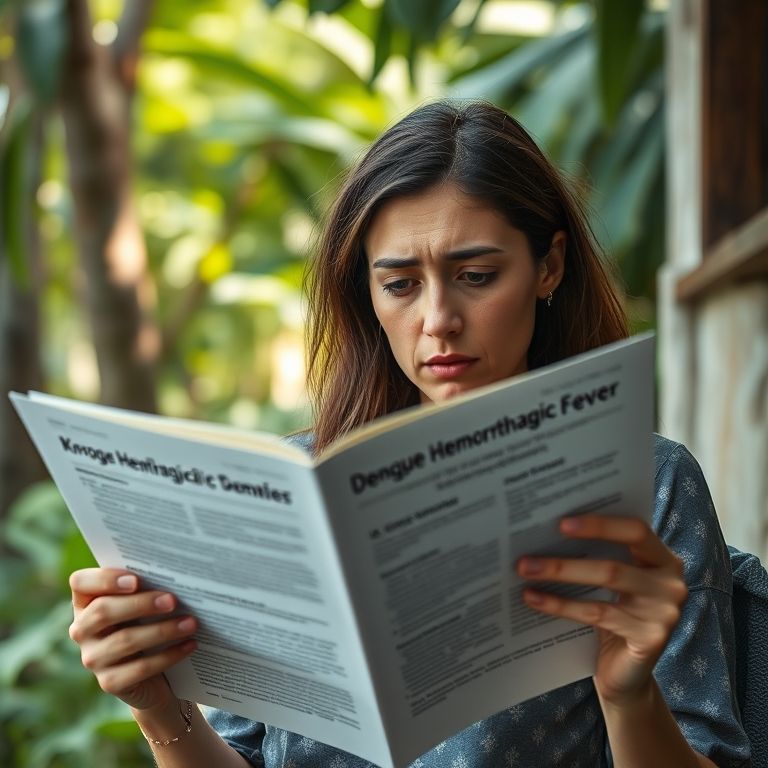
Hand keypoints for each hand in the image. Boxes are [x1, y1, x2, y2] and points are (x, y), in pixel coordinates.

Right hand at [69, 568, 197, 710]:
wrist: (156, 674)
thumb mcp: (144, 603)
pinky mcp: (109, 682)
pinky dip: (169, 655)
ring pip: (124, 640)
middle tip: (173, 600)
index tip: (136, 580)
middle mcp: (82, 629)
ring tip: (191, 623)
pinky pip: (139, 668)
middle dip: (140, 604)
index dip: (104, 579)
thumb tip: (175, 573)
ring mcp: (93, 658)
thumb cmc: (150, 623)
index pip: (80, 582)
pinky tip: (189, 644)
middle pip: (102, 611)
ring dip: (162, 630)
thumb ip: (148, 586)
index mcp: (86, 601)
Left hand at [516, 515, 687, 704]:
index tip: (561, 523)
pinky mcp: (651, 638)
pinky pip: (597, 614)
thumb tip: (547, 530)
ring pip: (606, 583)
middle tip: (527, 555)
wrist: (626, 673)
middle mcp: (671, 583)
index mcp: (664, 559)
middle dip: (568, 558)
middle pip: (617, 562)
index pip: (636, 530)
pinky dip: (560, 605)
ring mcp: (665, 613)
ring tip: (525, 571)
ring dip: (559, 574)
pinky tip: (533, 599)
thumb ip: (598, 554)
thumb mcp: (611, 582)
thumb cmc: (613, 615)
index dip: (600, 524)